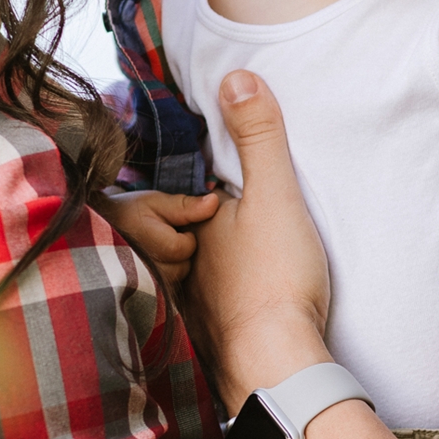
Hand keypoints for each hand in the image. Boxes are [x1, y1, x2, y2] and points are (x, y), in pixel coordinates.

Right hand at [96, 189, 219, 287]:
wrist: (93, 231)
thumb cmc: (126, 214)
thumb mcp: (154, 202)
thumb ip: (185, 206)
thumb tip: (214, 202)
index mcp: (152, 245)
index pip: (185, 248)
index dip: (184, 236)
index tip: (169, 228)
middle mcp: (147, 271)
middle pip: (183, 267)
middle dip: (179, 253)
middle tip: (160, 238)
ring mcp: (143, 288)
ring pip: (176, 280)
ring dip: (172, 266)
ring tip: (153, 250)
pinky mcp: (142, 297)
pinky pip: (167, 291)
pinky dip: (165, 278)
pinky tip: (152, 264)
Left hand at [184, 70, 331, 412]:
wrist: (276, 364)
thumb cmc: (274, 279)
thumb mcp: (274, 196)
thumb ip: (257, 137)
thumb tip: (236, 74)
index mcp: (184, 228)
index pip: (167, 201)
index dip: (188, 199)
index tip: (216, 204)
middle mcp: (170, 268)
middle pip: (162, 242)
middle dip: (181, 235)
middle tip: (218, 237)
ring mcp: (181, 307)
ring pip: (171, 278)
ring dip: (189, 270)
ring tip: (226, 270)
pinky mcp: (198, 341)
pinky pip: (187, 313)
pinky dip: (202, 307)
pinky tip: (230, 310)